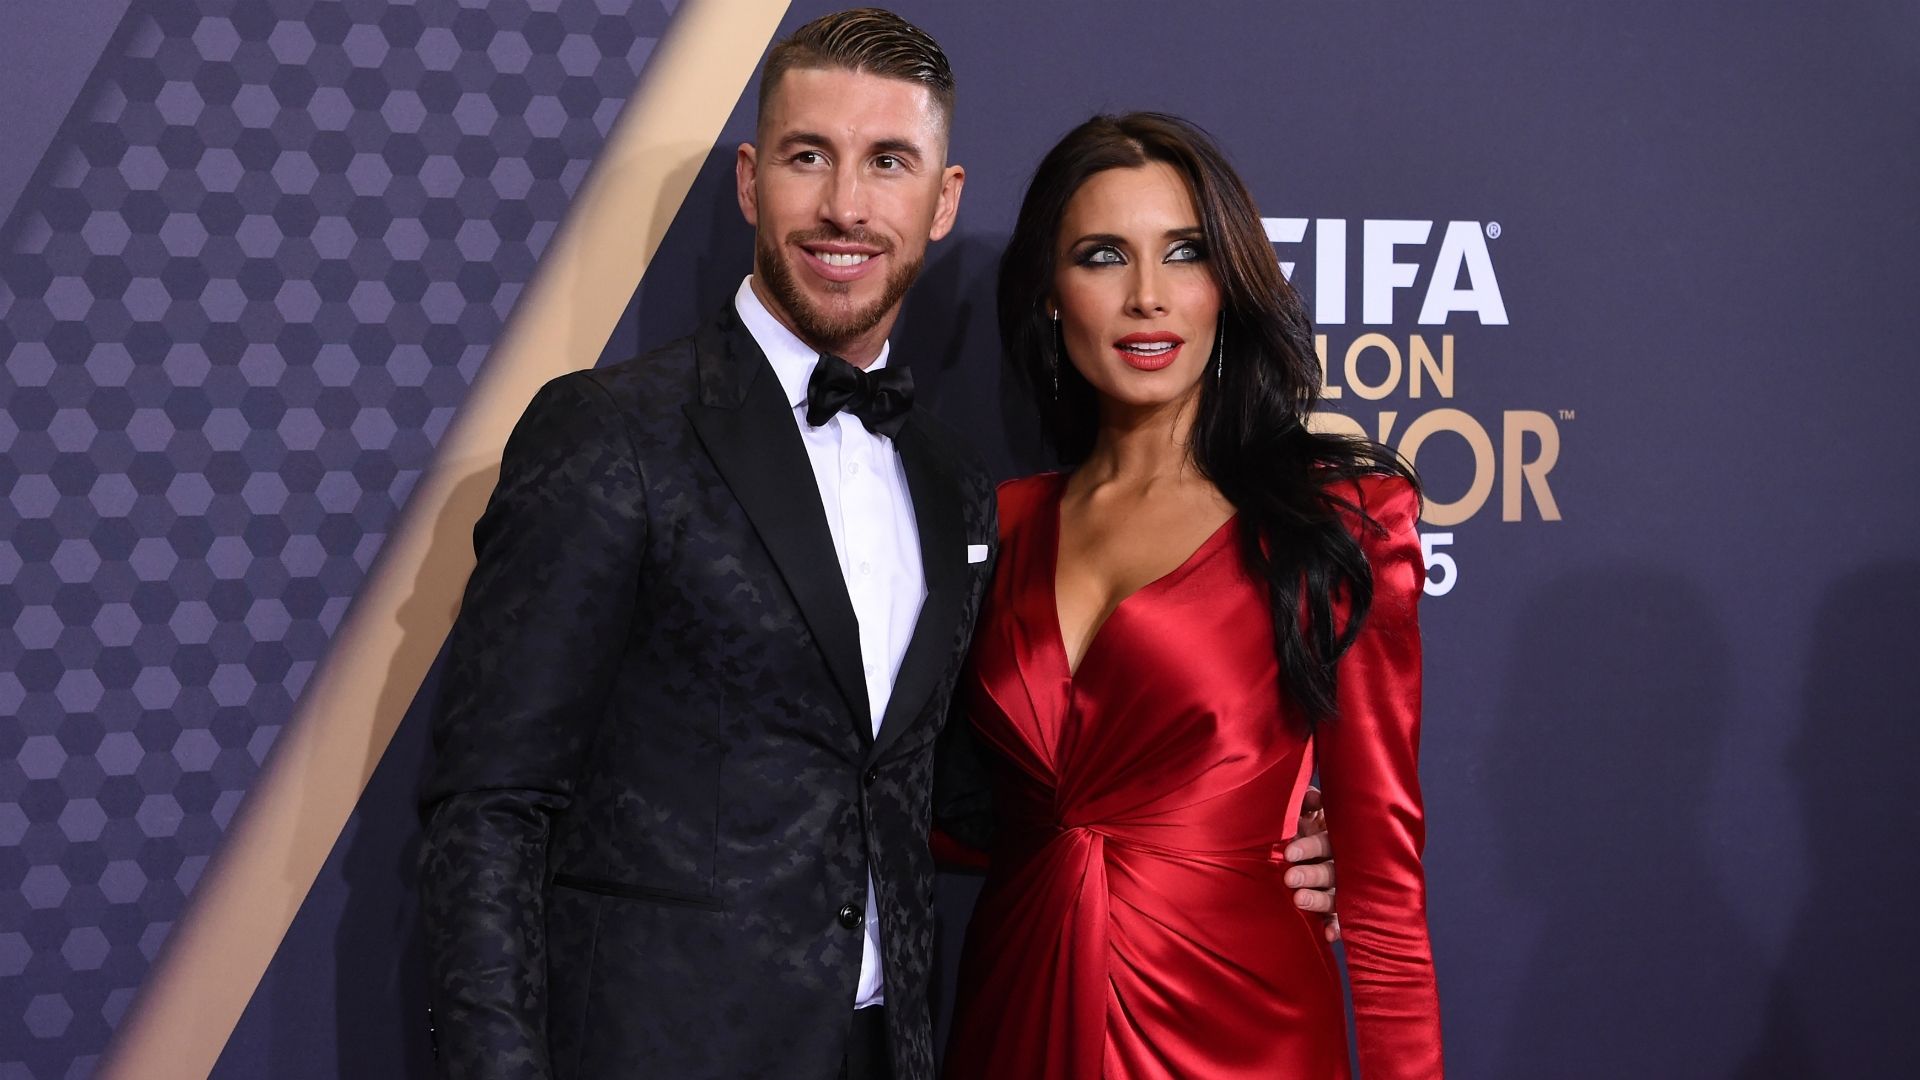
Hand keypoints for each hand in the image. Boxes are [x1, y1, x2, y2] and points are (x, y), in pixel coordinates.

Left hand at [1284, 785, 1339, 941]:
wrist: (1319, 848)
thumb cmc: (1308, 825)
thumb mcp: (1310, 813)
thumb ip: (1309, 803)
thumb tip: (1309, 796)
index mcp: (1333, 839)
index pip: (1323, 842)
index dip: (1308, 847)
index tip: (1289, 854)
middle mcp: (1341, 864)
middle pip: (1329, 870)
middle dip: (1310, 874)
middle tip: (1290, 878)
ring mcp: (1343, 887)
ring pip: (1335, 895)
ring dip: (1319, 899)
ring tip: (1299, 900)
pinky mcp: (1341, 909)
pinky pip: (1340, 918)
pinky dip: (1336, 927)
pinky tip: (1329, 935)